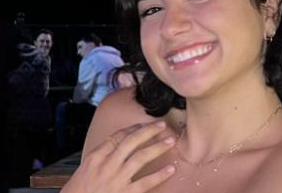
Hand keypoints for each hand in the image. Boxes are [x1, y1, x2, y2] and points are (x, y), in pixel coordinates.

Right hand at [61, 121, 175, 192]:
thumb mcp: (83, 171)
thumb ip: (100, 159)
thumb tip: (116, 150)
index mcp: (95, 158)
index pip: (117, 137)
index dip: (133, 129)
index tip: (144, 124)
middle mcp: (106, 166)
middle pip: (131, 142)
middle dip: (148, 131)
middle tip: (162, 125)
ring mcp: (116, 180)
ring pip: (140, 157)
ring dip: (157, 147)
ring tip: (170, 141)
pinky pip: (146, 183)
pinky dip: (159, 175)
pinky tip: (170, 169)